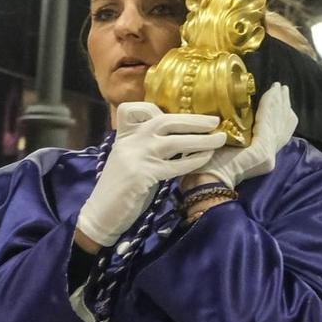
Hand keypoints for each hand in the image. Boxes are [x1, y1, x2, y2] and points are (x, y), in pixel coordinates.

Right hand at [77, 104, 225, 247]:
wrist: (101, 214)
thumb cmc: (121, 188)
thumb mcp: (130, 159)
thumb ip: (147, 144)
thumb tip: (178, 134)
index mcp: (124, 136)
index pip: (133, 109)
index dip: (155, 107)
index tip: (179, 112)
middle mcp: (129, 142)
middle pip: (165, 121)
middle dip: (193, 120)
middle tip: (215, 121)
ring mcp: (134, 157)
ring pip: (174, 141)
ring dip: (202, 140)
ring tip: (220, 139)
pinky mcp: (142, 176)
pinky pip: (175, 165)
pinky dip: (194, 160)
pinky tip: (207, 158)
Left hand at [197, 84, 295, 188]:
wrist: (204, 182)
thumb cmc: (207, 167)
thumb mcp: (226, 146)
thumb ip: (236, 134)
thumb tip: (233, 114)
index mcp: (260, 156)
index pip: (277, 132)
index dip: (281, 114)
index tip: (280, 97)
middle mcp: (269, 155)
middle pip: (282, 126)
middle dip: (284, 105)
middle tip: (284, 88)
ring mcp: (267, 153)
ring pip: (277, 122)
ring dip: (279, 102)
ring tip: (280, 87)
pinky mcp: (262, 150)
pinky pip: (266, 121)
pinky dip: (269, 106)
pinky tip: (270, 94)